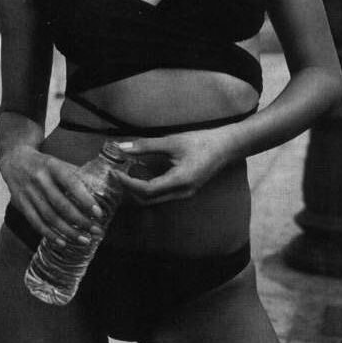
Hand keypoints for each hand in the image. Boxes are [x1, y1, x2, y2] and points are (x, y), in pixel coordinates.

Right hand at [0, 145, 104, 247]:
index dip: (85, 200)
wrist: (14, 159)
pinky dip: (49, 234)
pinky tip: (62, 243)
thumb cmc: (44, 164)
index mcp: (52, 165)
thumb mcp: (58, 162)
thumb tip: (99, 192)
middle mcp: (39, 178)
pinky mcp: (20, 203)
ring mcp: (28, 192)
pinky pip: (35, 222)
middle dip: (80, 220)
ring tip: (84, 240)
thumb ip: (76, 176)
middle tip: (97, 231)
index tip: (99, 213)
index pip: (71, 183)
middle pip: (61, 204)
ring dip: (68, 231)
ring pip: (49, 217)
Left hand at [116, 126, 238, 204]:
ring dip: (137, 189)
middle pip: (148, 200)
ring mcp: (184, 194)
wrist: (227, 147)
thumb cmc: (201, 142)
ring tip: (125, 172)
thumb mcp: (172, 142)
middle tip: (116, 174)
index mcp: (179, 182)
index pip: (145, 190)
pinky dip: (147, 187)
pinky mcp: (185, 190)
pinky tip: (140, 171)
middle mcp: (182, 193)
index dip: (127, 183)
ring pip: (154, 199)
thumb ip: (145, 146)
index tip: (114, 172)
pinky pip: (161, 194)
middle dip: (129, 190)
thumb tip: (120, 147)